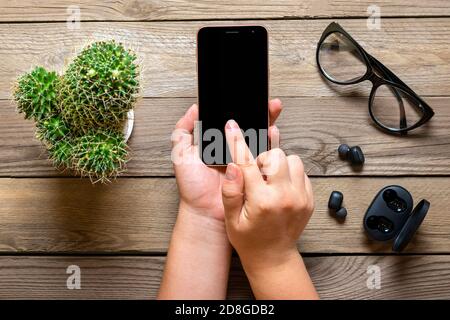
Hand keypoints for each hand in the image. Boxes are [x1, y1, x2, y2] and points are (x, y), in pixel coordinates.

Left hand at [171, 99, 281, 220]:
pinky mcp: (257, 174)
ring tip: (271, 114)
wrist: (205, 213)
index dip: (242, 110)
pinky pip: (266, 158)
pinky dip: (271, 146)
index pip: (234, 123)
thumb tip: (193, 109)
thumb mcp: (181, 154)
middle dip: (262, 114)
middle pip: (251, 128)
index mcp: (219, 145)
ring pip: (262, 140)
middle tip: (269, 104)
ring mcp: (248, 163)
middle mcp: (235, 152)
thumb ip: (183, 131)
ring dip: (269, 127)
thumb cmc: (193, 188)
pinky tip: (273, 134)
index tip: (249, 99)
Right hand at [221, 119, 313, 270]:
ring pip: (293, 160)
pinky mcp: (309, 198)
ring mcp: (301, 197)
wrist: (273, 257)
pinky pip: (302, 172)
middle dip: (263, 158)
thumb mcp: (230, 219)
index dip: (237, 141)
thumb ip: (230, 191)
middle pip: (276, 155)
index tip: (232, 126)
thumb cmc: (249, 239)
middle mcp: (285, 196)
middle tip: (256, 174)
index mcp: (262, 201)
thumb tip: (233, 166)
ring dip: (279, 164)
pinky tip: (279, 187)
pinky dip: (290, 174)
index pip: (248, 162)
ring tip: (269, 181)